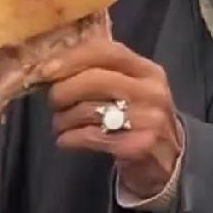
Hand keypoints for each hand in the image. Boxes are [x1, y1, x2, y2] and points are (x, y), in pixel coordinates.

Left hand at [46, 40, 182, 200]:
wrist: (167, 161)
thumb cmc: (138, 119)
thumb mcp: (133, 88)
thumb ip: (103, 71)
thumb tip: (53, 64)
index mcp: (148, 71)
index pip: (107, 51)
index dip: (72, 58)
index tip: (46, 70)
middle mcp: (152, 92)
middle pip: (94, 80)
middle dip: (62, 92)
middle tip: (54, 103)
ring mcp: (148, 120)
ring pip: (87, 110)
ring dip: (62, 120)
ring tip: (62, 125)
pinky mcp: (137, 146)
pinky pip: (89, 136)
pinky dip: (69, 139)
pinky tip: (68, 141)